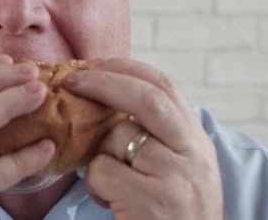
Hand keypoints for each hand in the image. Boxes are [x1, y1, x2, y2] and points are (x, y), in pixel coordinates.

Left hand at [64, 57, 222, 218]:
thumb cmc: (173, 211)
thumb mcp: (176, 165)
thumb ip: (154, 133)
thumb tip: (103, 95)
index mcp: (196, 139)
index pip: (163, 85)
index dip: (125, 67)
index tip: (94, 63)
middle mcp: (192, 152)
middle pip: (145, 98)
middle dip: (103, 82)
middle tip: (71, 79)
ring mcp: (176, 175)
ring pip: (117, 138)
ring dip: (99, 154)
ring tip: (111, 182)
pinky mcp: (154, 200)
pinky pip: (103, 171)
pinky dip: (95, 183)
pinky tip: (111, 201)